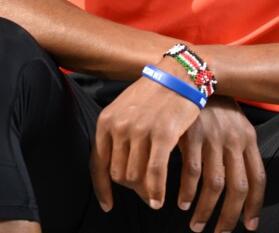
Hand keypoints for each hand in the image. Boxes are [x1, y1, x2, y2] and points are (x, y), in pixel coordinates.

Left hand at [90, 72, 199, 211]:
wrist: (180, 73)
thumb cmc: (155, 92)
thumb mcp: (126, 108)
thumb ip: (117, 134)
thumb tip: (116, 171)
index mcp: (107, 120)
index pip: (98, 164)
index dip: (102, 189)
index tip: (108, 205)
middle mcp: (120, 126)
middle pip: (119, 174)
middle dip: (131, 188)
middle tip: (144, 193)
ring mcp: (141, 130)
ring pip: (136, 177)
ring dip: (145, 192)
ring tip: (154, 196)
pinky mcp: (163, 134)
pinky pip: (155, 173)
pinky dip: (156, 191)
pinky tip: (160, 200)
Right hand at [177, 97, 265, 232]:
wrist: (191, 74)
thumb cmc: (212, 103)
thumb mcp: (233, 122)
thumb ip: (238, 148)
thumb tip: (241, 182)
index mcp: (248, 136)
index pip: (258, 178)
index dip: (255, 205)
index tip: (250, 226)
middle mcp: (234, 138)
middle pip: (238, 188)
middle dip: (229, 217)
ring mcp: (213, 136)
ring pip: (215, 186)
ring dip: (205, 211)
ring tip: (197, 225)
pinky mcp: (192, 134)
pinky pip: (191, 173)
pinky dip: (187, 192)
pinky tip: (181, 202)